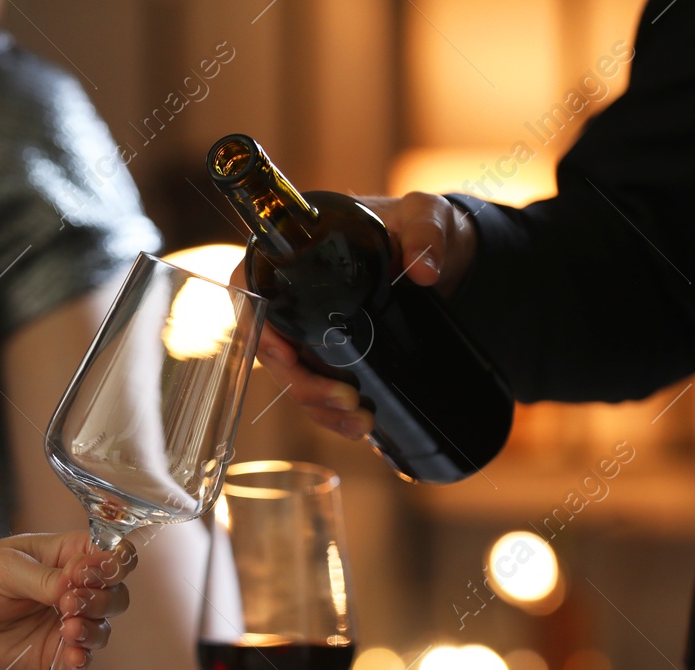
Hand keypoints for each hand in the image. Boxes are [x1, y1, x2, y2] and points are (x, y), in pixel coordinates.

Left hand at [0, 531, 135, 669]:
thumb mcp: (5, 567)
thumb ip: (43, 577)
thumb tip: (74, 585)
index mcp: (69, 555)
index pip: (110, 555)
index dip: (112, 563)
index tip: (91, 572)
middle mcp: (77, 588)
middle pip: (116, 593)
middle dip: (101, 598)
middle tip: (70, 600)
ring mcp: (69, 622)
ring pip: (103, 627)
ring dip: (92, 628)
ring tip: (68, 628)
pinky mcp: (56, 653)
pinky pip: (82, 658)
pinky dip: (83, 658)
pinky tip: (72, 656)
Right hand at [245, 190, 478, 441]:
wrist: (441, 256)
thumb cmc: (415, 225)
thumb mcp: (424, 216)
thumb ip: (426, 231)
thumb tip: (424, 269)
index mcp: (290, 258)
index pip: (253, 296)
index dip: (261, 332)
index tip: (291, 357)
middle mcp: (289, 300)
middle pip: (273, 352)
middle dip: (304, 386)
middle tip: (348, 400)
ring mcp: (307, 333)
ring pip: (295, 380)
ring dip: (321, 409)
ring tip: (362, 423)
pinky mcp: (329, 357)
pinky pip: (317, 390)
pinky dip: (333, 414)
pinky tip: (360, 427)